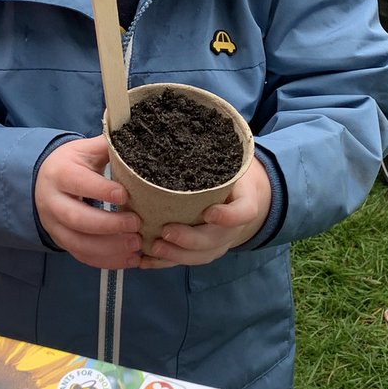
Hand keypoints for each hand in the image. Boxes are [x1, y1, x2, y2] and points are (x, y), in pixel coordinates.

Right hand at [35, 135, 142, 268]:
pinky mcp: (62, 242)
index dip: (102, 191)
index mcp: (60, 174)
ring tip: (136, 245)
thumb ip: (109, 146)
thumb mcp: (86, 150)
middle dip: (108, 225)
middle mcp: (52, 202)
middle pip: (77, 218)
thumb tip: (137, 135)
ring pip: (79, 243)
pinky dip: (106, 261)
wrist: (44, 181)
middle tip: (136, 225)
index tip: (126, 195)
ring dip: (109, 248)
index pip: (79, 183)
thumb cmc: (73, 163)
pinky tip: (129, 259)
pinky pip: (82, 256)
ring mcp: (55, 226)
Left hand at [138, 158, 272, 268]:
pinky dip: (164, 263)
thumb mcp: (230, 162)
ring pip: (200, 256)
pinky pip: (185, 261)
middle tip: (166, 231)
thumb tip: (179, 124)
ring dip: (175, 255)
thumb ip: (213, 152)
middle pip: (215, 239)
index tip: (210, 212)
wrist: (241, 196)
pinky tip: (143, 261)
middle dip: (190, 239)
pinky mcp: (202, 251)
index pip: (244, 212)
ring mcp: (218, 242)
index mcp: (244, 201)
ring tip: (153, 247)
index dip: (229, 216)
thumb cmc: (228, 174)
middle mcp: (232, 227)